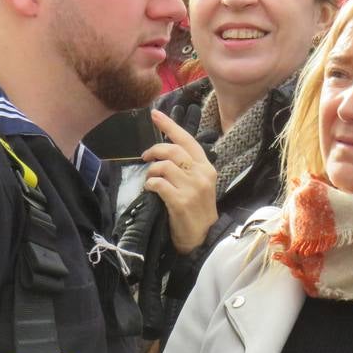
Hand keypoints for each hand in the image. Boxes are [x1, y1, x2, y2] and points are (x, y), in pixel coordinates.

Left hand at [142, 108, 217, 253]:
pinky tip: (150, 190)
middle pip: (173, 150)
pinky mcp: (181, 202)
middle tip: (145, 157)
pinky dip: (150, 184)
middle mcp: (201, 174)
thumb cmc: (197, 210)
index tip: (154, 114)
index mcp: (207, 167)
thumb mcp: (199, 184)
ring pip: (163, 166)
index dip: (169, 125)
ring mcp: (192, 188)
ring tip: (151, 179)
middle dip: (154, 150)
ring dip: (151, 171)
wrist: (202, 238)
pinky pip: (158, 184)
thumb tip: (165, 151)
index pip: (187, 140)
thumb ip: (187, 167)